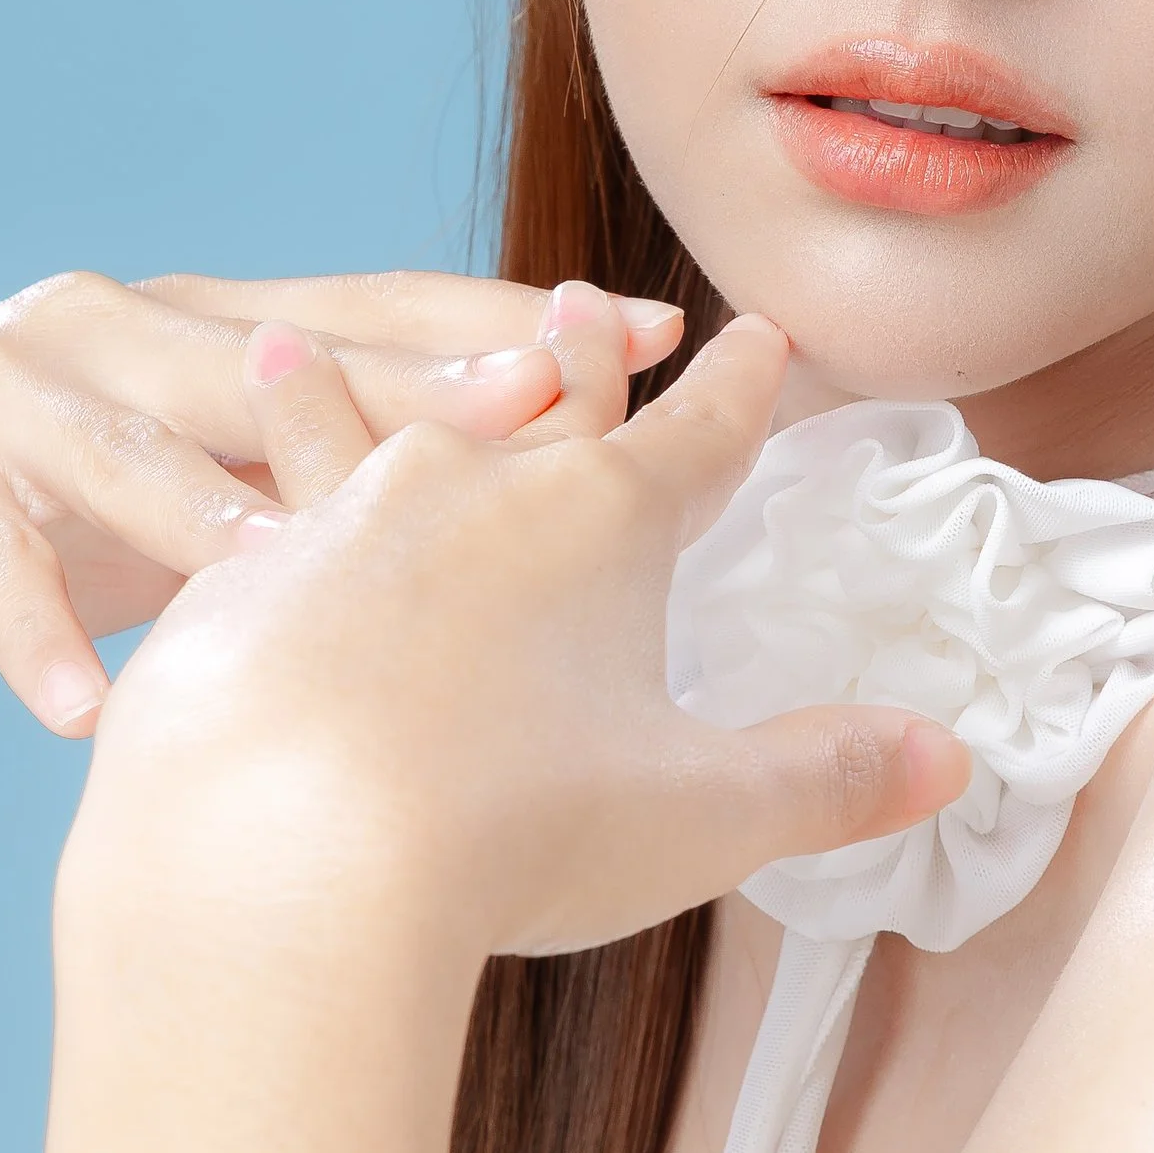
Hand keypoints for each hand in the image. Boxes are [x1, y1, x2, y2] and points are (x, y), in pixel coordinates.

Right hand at [0, 267, 684, 733]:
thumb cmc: (35, 508)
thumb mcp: (190, 489)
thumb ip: (321, 483)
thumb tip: (535, 515)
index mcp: (201, 324)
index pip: (376, 311)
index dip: (506, 321)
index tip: (651, 334)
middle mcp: (113, 330)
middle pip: (281, 353)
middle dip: (412, 380)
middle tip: (540, 411)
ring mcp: (2, 394)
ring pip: (126, 443)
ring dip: (215, 511)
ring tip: (311, 573)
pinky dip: (36, 631)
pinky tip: (93, 713)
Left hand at [63, 284, 971, 966]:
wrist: (277, 848)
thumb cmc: (510, 833)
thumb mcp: (703, 817)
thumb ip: (829, 779)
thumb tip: (948, 759)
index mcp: (598, 522)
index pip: (694, 434)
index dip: (738, 389)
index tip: (760, 335)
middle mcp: (467, 489)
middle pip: (534, 403)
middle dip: (567, 357)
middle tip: (575, 304)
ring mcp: (336, 523)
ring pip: (348, 429)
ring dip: (331, 390)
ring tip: (289, 343)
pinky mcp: (231, 584)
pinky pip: (240, 534)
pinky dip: (232, 522)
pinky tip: (205, 536)